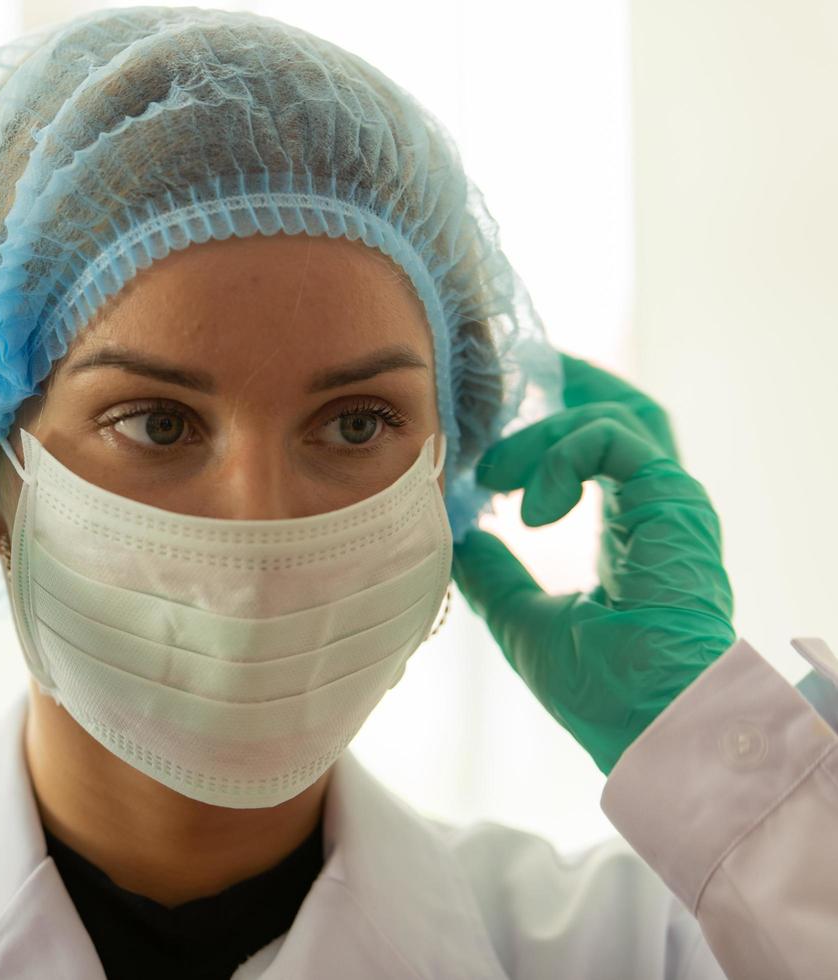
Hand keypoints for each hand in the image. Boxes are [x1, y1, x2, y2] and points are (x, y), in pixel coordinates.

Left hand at [450, 354, 735, 774]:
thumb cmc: (601, 688)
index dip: (555, 424)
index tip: (499, 419)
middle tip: (508, 377)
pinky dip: (562, 456)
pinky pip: (613, 439)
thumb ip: (493, 572)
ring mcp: (670, 501)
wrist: (650, 723)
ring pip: (615, 417)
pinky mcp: (672, 499)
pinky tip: (531, 508)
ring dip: (544, 433)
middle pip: (624, 413)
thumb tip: (459, 537)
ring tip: (495, 475)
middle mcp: (657, 508)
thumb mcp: (522, 618)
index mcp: (631, 532)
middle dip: (569, 385)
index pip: (604, 449)